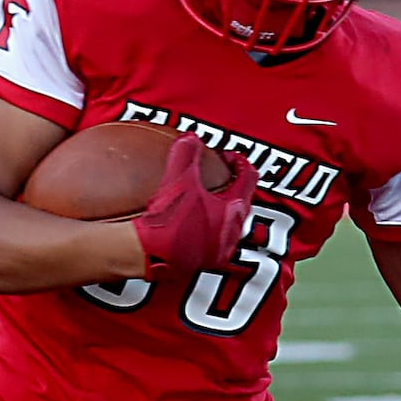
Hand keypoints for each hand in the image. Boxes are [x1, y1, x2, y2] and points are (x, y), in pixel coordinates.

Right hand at [133, 133, 256, 283]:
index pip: (248, 178)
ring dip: (220, 208)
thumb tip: (190, 138)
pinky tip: (188, 221)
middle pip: (242, 202)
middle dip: (232, 186)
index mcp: (233, 210)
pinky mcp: (206, 262)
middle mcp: (233, 232)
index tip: (227, 156)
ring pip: (228, 223)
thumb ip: (185, 154)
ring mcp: (221, 249)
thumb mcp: (177, 180)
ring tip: (204, 197)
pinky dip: (207, 225)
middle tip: (219, 175)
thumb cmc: (169, 220)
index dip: (240, 162)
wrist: (152, 257)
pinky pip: (214, 238)